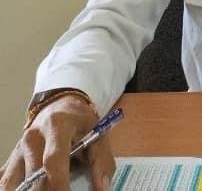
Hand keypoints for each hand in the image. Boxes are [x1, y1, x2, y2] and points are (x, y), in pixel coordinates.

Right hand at [0, 95, 114, 190]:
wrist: (61, 107)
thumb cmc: (81, 123)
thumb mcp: (98, 134)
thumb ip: (101, 161)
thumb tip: (102, 188)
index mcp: (57, 126)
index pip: (54, 159)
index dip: (60, 184)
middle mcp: (33, 137)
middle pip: (33, 176)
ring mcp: (17, 150)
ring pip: (13, 183)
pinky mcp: (10, 161)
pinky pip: (6, 182)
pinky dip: (16, 189)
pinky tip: (27, 189)